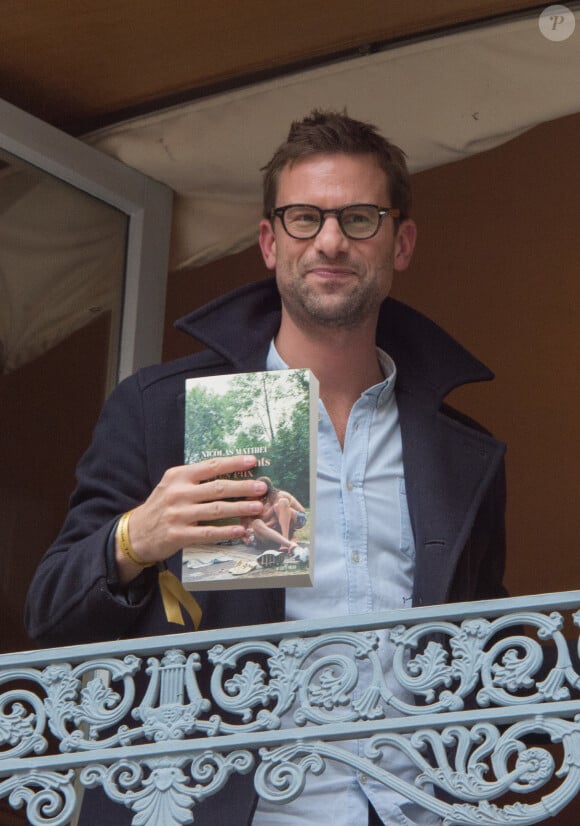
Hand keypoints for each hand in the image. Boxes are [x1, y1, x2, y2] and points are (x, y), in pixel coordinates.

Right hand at [115, 455, 266, 580]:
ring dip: (240, 508)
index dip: (233, 463)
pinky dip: (226, 531)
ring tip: (257, 507)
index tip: (252, 461)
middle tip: (262, 487)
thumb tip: (230, 475)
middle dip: (243, 487)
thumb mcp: (172, 486)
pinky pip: (208, 532)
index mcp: (178, 477)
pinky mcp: (179, 534)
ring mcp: (178, 514)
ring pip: (216, 510)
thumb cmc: (161, 507)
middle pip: (217, 488)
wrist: (136, 533)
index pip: (211, 466)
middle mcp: (178, 493)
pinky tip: (241, 530)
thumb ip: (195, 480)